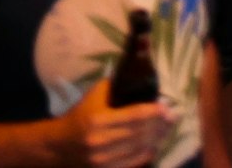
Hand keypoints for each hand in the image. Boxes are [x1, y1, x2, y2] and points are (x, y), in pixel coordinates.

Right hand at [54, 77, 174, 167]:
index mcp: (98, 120)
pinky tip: (155, 145)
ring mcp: (101, 159)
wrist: (59, 145)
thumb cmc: (80, 115)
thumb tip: (138, 71)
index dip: (153, 112)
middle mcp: (100, 141)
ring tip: (167, 130)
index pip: (133, 116)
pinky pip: (131, 163)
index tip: (168, 108)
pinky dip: (146, 154)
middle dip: (159, 125)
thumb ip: (115, 84)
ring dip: (156, 139)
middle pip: (138, 133)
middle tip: (172, 118)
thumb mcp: (94, 95)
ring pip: (137, 148)